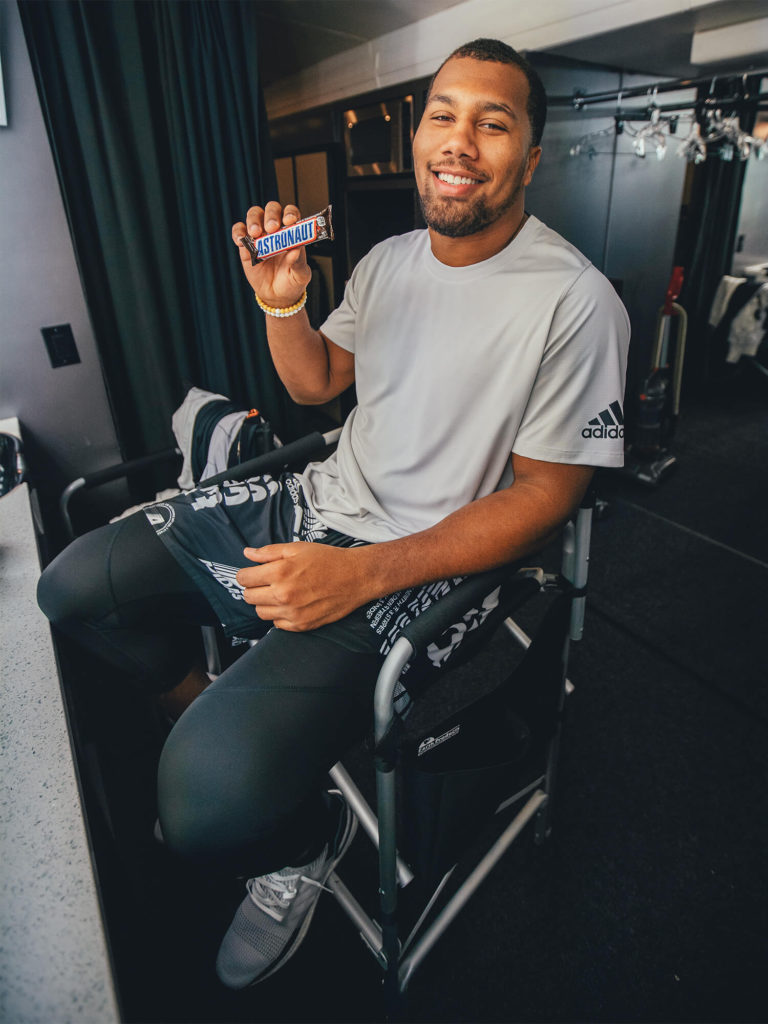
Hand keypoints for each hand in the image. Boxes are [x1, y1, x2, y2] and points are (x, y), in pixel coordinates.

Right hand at [231, 201, 311, 307]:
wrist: (277, 295)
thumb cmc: (292, 281)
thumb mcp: (300, 275)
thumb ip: (299, 263)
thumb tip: (295, 250)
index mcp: (292, 233)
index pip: (291, 214)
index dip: (290, 214)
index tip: (289, 221)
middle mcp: (276, 230)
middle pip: (272, 209)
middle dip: (271, 215)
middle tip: (271, 228)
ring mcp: (260, 236)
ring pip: (254, 215)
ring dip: (254, 220)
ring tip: (255, 234)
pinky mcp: (246, 245)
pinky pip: (239, 231)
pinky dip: (238, 232)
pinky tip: (241, 240)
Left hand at [236, 542, 372, 631]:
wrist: (356, 577)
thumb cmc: (328, 560)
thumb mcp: (297, 548)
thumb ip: (268, 552)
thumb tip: (247, 553)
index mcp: (279, 573)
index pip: (244, 579)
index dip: (245, 574)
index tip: (251, 573)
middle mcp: (283, 595)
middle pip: (249, 597)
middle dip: (253, 588)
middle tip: (266, 582)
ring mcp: (292, 613)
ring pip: (261, 612)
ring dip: (265, 602)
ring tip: (278, 593)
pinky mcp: (301, 625)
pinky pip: (277, 624)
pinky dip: (279, 615)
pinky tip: (290, 604)